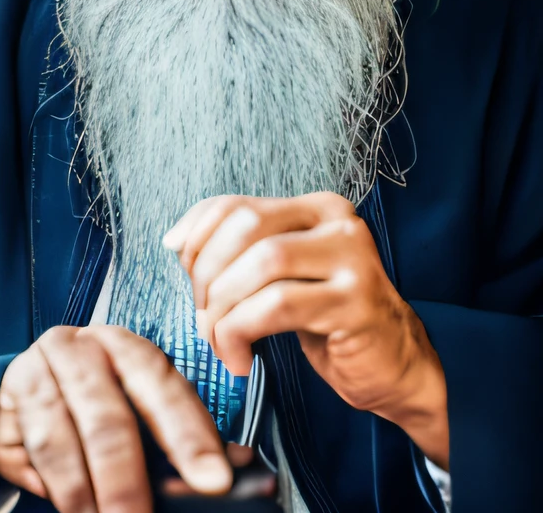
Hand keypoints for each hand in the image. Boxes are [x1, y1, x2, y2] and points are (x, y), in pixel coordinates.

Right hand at [0, 323, 232, 510]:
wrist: (21, 393)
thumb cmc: (95, 406)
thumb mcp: (139, 417)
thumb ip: (182, 440)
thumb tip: (240, 467)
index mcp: (128, 347)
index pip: (165, 387)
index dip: (191, 436)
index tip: (214, 481)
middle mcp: (83, 347)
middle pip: (110, 419)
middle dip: (129, 484)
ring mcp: (40, 366)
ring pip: (66, 441)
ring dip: (87, 498)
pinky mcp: (10, 392)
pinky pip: (34, 451)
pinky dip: (55, 489)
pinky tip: (73, 510)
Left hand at [165, 193, 448, 469]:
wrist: (396, 365)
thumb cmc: (330, 318)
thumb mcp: (284, 276)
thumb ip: (240, 250)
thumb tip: (175, 239)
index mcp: (316, 207)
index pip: (235, 203)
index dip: (196, 235)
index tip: (183, 270)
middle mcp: (338, 222)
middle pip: (246, 225)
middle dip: (208, 271)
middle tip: (202, 312)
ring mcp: (352, 260)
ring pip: (262, 263)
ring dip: (223, 308)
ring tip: (219, 341)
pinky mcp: (355, 303)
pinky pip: (278, 306)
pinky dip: (243, 332)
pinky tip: (241, 359)